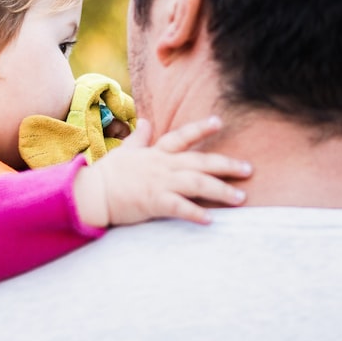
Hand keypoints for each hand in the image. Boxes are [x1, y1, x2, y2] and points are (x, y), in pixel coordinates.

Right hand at [72, 116, 250, 227]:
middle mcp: (162, 165)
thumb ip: (140, 137)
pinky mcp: (153, 201)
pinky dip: (196, 213)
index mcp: (156, 152)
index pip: (182, 136)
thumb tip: (146, 121)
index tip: (219, 122)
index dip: (201, 129)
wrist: (92, 193)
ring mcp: (159, 182)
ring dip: (221, 190)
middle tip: (249, 169)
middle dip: (227, 165)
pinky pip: (179, 207)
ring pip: (196, 183)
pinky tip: (211, 219)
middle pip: (200, 161)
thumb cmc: (109, 174)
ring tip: (241, 197)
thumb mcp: (125, 150)